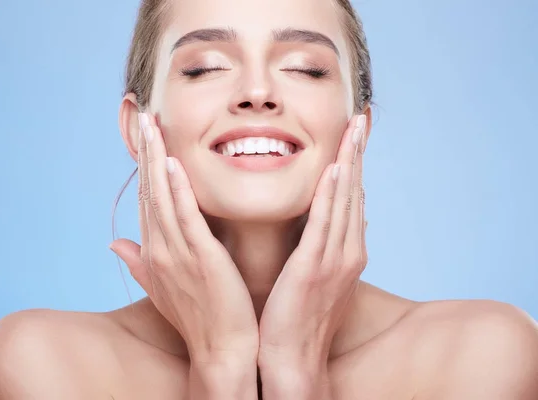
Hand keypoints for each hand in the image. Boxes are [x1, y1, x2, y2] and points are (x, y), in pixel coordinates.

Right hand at [110, 113, 258, 369]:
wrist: (221, 349)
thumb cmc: (198, 316)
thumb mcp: (163, 287)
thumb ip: (138, 262)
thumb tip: (114, 243)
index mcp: (155, 251)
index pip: (146, 200)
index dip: (144, 166)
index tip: (144, 136)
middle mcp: (159, 247)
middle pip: (149, 191)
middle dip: (145, 152)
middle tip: (142, 114)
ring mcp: (177, 252)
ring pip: (162, 197)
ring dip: (156, 159)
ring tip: (152, 125)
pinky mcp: (200, 257)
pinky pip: (186, 218)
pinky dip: (178, 190)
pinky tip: (174, 163)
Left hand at [258, 115, 368, 397]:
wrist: (293, 357)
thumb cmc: (298, 317)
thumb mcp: (313, 276)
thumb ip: (317, 247)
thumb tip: (315, 225)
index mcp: (345, 252)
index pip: (351, 198)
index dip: (354, 164)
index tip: (354, 135)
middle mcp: (347, 251)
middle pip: (355, 192)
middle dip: (358, 154)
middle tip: (361, 119)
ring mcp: (335, 259)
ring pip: (345, 201)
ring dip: (350, 162)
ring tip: (353, 129)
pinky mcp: (315, 268)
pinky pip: (326, 225)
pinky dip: (333, 196)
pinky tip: (335, 170)